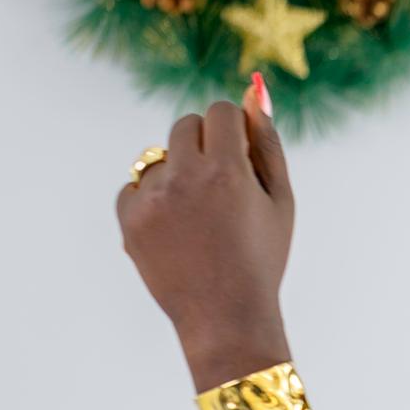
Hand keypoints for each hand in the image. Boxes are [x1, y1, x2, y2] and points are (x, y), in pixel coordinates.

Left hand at [116, 77, 294, 377]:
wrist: (226, 318)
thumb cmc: (261, 257)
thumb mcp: (279, 200)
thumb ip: (267, 142)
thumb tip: (254, 92)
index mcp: (228, 170)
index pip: (220, 111)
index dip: (233, 132)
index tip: (239, 159)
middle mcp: (186, 179)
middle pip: (185, 125)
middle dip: (203, 145)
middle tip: (219, 188)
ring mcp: (153, 200)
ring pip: (159, 158)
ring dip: (177, 175)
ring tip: (198, 219)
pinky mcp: (130, 221)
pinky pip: (134, 187)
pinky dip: (152, 202)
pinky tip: (175, 231)